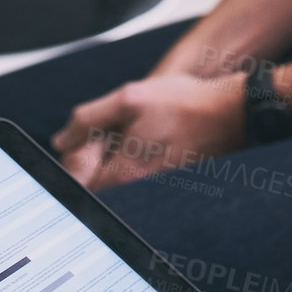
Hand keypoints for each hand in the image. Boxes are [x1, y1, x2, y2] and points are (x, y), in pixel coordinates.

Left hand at [52, 72, 247, 189]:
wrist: (230, 114)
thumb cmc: (182, 104)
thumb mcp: (128, 98)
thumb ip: (87, 120)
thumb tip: (61, 140)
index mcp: (123, 176)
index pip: (76, 183)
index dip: (74, 158)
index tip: (88, 138)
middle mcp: (136, 193)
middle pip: (94, 185)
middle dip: (92, 158)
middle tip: (108, 131)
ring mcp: (153, 192)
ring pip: (115, 181)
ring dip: (111, 158)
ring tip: (128, 132)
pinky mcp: (166, 185)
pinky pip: (135, 178)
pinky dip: (131, 159)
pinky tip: (145, 137)